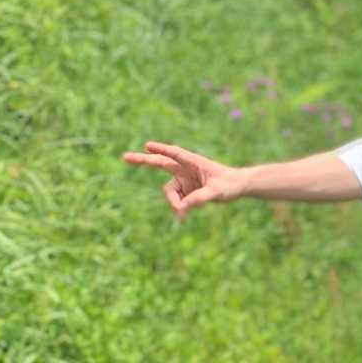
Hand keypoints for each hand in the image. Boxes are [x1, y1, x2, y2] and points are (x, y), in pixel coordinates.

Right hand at [122, 141, 247, 220]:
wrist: (237, 187)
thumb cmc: (230, 184)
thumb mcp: (217, 193)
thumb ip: (200, 199)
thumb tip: (182, 208)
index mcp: (194, 162)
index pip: (176, 155)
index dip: (162, 150)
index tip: (148, 145)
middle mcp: (186, 169)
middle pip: (160, 163)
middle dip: (143, 160)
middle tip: (124, 157)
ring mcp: (184, 179)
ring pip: (169, 192)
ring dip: (173, 203)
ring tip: (184, 215)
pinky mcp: (184, 189)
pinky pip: (175, 200)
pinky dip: (177, 208)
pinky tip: (184, 217)